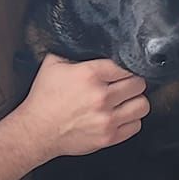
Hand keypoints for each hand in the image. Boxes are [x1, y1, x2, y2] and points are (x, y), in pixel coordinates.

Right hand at [18, 53, 149, 158]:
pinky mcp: (108, 137)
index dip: (126, 66)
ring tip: (126, 101)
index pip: (126, 65)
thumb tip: (89, 42)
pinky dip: (131, 121)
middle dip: (133, 82)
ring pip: (142, 105)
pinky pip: (135, 126)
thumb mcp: (53, 65)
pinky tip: (120, 116)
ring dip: (136, 101)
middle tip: (125, 84)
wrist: (36, 131)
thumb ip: (73, 51)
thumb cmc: (44, 99)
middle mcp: (101, 97)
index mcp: (90, 75)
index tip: (123, 70)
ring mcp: (106, 119)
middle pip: (139, 84)